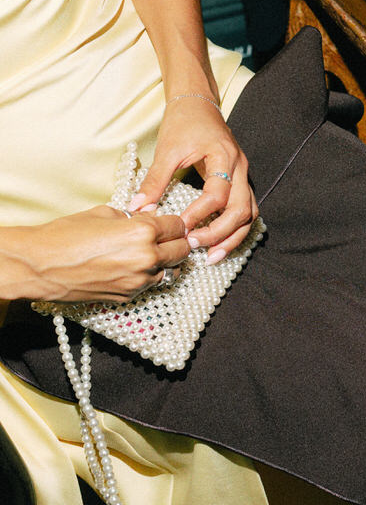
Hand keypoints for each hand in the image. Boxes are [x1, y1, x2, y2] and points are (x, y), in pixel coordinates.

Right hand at [17, 206, 189, 301]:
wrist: (38, 266)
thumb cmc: (65, 235)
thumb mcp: (104, 213)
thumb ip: (134, 216)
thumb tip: (151, 216)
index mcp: (143, 232)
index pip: (178, 226)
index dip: (175, 223)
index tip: (171, 223)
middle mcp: (147, 258)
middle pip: (182, 250)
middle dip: (178, 242)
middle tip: (169, 238)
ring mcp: (138, 281)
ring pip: (170, 271)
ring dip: (166, 261)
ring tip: (152, 253)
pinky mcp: (127, 297)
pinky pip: (150, 284)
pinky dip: (148, 276)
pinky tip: (134, 267)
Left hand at [132, 96, 256, 260]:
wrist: (198, 104)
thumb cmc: (184, 123)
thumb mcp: (166, 150)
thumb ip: (154, 180)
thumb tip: (138, 209)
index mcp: (224, 157)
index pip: (218, 194)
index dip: (199, 215)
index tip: (180, 229)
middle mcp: (240, 168)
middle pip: (243, 210)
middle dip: (221, 234)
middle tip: (198, 248)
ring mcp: (244, 175)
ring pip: (250, 214)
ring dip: (233, 236)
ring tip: (213, 256)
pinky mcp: (240, 181)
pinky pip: (246, 210)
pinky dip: (234, 228)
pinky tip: (218, 241)